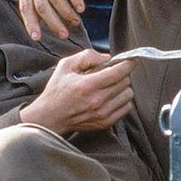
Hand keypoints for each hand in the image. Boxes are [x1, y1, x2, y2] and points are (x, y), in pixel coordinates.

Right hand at [19, 50, 133, 134]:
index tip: (130, 60)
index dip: (128, 63)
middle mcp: (97, 101)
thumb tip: (107, 58)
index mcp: (87, 85)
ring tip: (111, 85)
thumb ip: (87, 56)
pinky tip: (111, 97)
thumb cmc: (57, 90)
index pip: (118, 72)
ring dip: (123, 87)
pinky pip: (126, 108)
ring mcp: (102, 114)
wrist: (50, 117)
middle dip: (122, 74)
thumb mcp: (66, 65)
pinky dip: (122, 100)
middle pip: (125, 82)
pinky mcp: (105, 123)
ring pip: (128, 95)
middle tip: (113, 72)